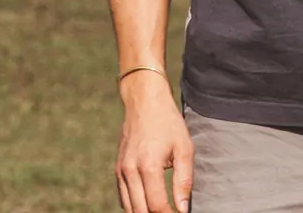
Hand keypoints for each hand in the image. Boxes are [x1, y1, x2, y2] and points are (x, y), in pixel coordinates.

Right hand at [115, 72, 193, 212]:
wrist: (144, 101)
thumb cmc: (168, 122)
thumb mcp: (184, 147)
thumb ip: (184, 180)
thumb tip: (182, 209)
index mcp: (148, 166)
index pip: (157, 206)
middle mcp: (130, 171)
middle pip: (140, 211)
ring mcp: (121, 170)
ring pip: (129, 208)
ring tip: (161, 209)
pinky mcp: (118, 168)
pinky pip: (123, 197)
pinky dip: (134, 206)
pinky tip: (148, 204)